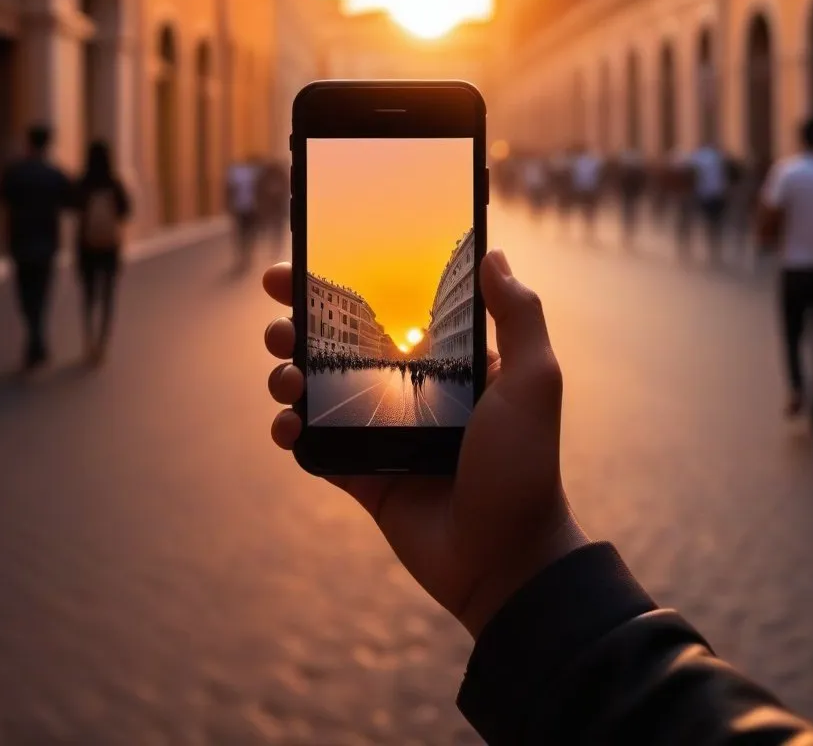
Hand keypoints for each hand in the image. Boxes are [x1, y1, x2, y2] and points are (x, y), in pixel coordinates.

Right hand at [263, 250, 588, 638]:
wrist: (505, 559)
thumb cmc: (523, 466)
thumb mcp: (534, 381)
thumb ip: (519, 316)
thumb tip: (493, 254)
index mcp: (444, 362)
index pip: (388, 309)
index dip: (346, 285)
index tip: (306, 263)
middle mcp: (407, 390)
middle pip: (338, 345)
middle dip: (298, 325)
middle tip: (279, 322)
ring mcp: (379, 432)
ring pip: (316, 389)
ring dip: (286, 375)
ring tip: (284, 376)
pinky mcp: (359, 473)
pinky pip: (312, 445)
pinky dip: (290, 430)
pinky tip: (288, 424)